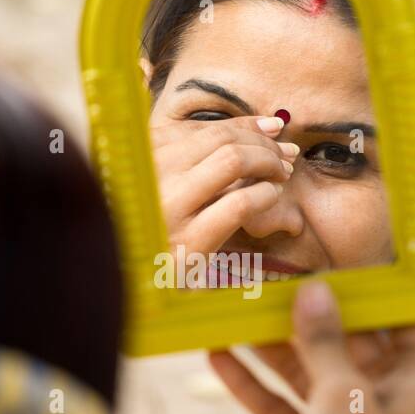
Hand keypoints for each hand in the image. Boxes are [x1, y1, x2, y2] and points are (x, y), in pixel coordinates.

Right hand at [150, 115, 297, 259]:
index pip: (201, 128)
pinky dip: (264, 194)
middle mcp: (148, 175)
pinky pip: (239, 204)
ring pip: (233, 161)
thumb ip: (187, 159)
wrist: (129, 289)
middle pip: (220, 139)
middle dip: (262, 142)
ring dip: (268, 162)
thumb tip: (259, 126)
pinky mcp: (188, 243)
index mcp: (137, 158)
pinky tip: (271, 196)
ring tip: (282, 173)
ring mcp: (167, 208)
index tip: (271, 128)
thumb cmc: (149, 239)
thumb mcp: (156, 191)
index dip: (243, 125)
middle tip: (285, 154)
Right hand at [208, 281, 414, 413]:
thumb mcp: (341, 391)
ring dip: (272, 345)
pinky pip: (281, 403)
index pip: (405, 324)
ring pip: (307, 371)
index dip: (379, 291)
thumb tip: (315, 291)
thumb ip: (326, 339)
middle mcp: (384, 400)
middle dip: (310, 314)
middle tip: (276, 275)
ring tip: (236, 307)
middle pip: (347, 343)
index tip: (347, 256)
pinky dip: (253, 383)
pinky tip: (217, 353)